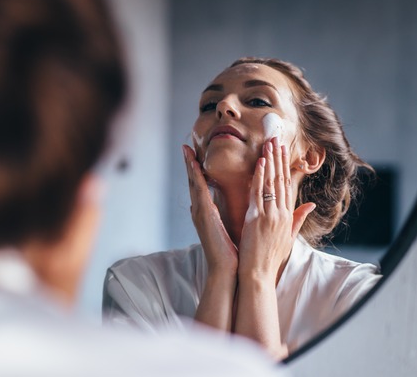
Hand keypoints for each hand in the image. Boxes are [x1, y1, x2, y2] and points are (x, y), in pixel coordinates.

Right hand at [183, 145, 237, 274]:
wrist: (227, 270)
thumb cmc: (230, 252)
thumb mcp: (227, 228)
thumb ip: (222, 215)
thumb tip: (218, 207)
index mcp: (207, 213)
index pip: (201, 187)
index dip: (197, 171)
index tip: (194, 155)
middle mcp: (200, 210)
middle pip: (193, 182)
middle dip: (189, 164)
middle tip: (185, 147)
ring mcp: (200, 212)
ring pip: (193, 184)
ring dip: (189, 166)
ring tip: (185, 150)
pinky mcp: (204, 216)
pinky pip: (200, 192)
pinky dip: (196, 177)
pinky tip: (194, 165)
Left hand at [238, 137, 314, 281]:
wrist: (259, 274)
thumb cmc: (270, 258)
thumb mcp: (289, 237)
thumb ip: (299, 219)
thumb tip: (312, 204)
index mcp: (288, 217)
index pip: (287, 185)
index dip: (286, 165)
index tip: (284, 149)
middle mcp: (282, 213)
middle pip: (281, 179)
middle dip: (279, 157)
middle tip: (277, 137)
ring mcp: (271, 215)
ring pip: (271, 182)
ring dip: (271, 161)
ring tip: (269, 142)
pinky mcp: (258, 218)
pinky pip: (259, 193)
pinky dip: (260, 177)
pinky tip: (261, 162)